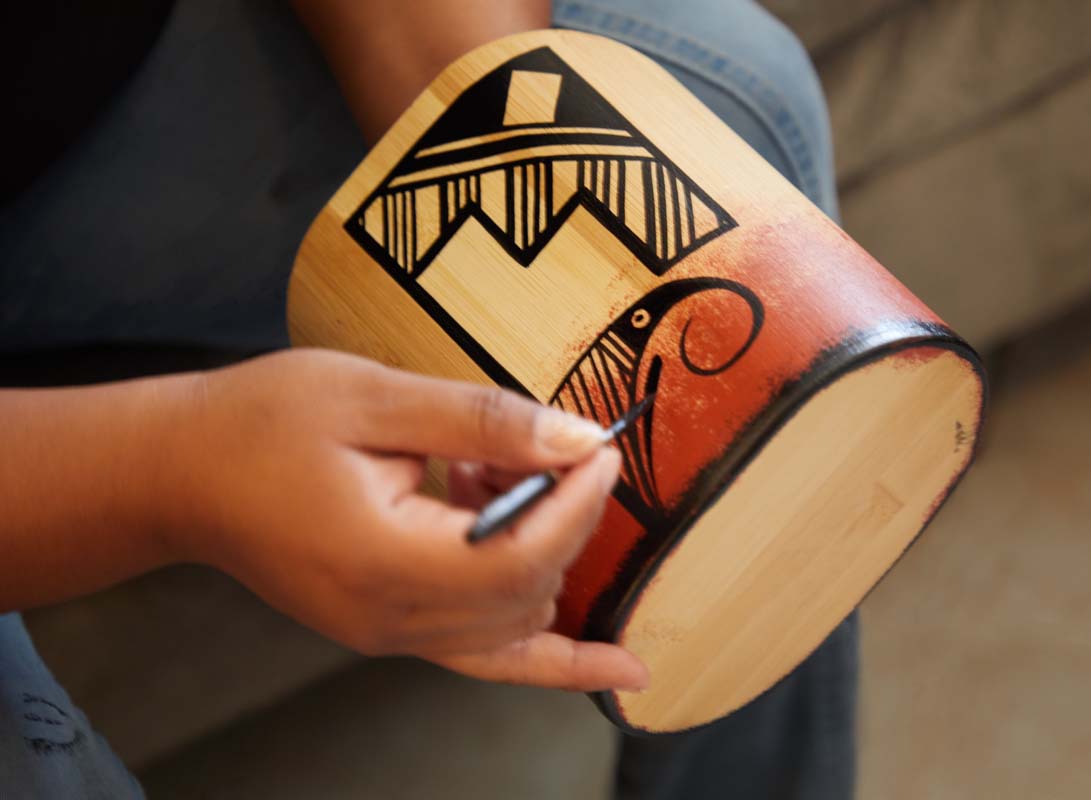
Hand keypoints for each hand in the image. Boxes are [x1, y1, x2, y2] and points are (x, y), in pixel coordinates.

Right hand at [169, 348, 647, 691]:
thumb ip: (483, 421)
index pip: (519, 555)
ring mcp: (391, 636)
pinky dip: (553, 655)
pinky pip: (490, 658)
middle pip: (527, 590)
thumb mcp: (375, 397)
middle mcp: (391, 619)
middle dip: (564, 519)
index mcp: (381, 560)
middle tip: (552, 449)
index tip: (601, 450)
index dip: (576, 504)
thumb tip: (578, 441)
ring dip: (541, 553)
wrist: (183, 473)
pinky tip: (618, 666)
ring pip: (516, 622)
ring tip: (494, 476)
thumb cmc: (264, 423)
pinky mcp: (391, 631)